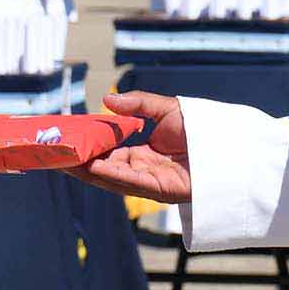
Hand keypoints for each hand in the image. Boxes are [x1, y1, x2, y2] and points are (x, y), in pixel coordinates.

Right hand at [66, 92, 191, 202]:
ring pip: (112, 178)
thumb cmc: (203, 128)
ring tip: (66, 161)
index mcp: (144, 155)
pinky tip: (93, 167)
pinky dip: (111, 175)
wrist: (231, 147)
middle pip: (106, 169)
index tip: (70, 141)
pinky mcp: (160, 190)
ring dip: (88, 171)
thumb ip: (137, 105)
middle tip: (57, 154)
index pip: (109, 154)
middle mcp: (143, 171)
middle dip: (81, 163)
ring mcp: (150, 182)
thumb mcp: (165, 109)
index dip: (90, 149)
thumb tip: (107, 99)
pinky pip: (130, 182)